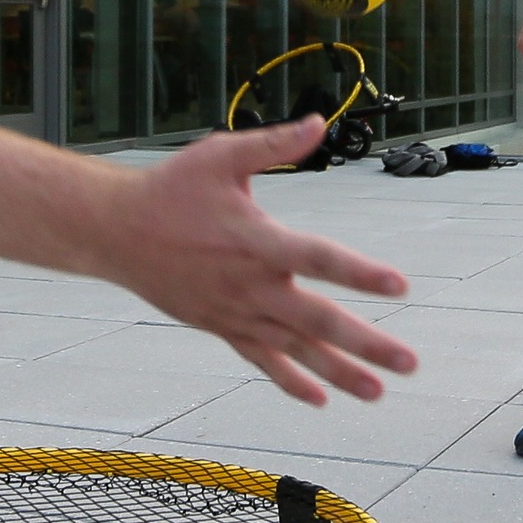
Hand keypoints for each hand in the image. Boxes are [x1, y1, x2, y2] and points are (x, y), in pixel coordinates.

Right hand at [105, 117, 419, 404]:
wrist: (114, 232)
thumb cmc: (169, 190)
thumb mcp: (219, 156)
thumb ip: (272, 145)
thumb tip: (317, 124)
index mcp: (256, 241)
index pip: (318, 259)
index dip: (359, 273)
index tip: (399, 285)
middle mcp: (250, 285)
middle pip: (317, 320)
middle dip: (365, 344)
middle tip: (408, 363)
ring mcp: (236, 313)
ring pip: (295, 349)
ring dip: (338, 372)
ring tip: (377, 392)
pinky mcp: (221, 326)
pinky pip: (261, 360)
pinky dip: (290, 381)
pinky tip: (321, 399)